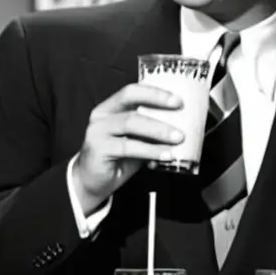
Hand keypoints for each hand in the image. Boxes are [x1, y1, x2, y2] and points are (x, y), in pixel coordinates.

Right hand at [71, 83, 184, 212]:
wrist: (94, 183)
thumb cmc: (118, 159)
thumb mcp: (137, 140)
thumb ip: (151, 129)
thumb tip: (181, 124)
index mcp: (110, 107)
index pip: (132, 91)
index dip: (155, 92)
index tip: (177, 99)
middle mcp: (101, 115)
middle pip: (130, 100)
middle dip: (158, 102)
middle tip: (180, 110)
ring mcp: (97, 131)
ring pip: (131, 122)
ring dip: (159, 129)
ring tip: (178, 137)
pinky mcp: (98, 148)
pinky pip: (129, 147)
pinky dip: (151, 150)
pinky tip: (166, 155)